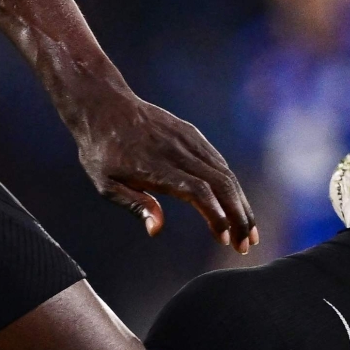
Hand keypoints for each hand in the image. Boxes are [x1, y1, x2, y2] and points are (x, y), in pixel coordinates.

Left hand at [66, 85, 260, 253]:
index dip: (216, 215)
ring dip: (241, 203)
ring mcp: (187, 140)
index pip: (197, 191)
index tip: (225, 238)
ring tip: (249, 230)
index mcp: (156, 167)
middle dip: (239, 216)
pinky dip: (232, 185)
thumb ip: (134, 204)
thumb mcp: (105, 183)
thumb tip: (156, 229)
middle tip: (247, 245)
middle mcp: (178, 151)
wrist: (104, 104)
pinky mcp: (192, 133)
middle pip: (221, 184)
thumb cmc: (101, 151)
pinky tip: (236, 204)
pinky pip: (218, 161)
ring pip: (225, 173)